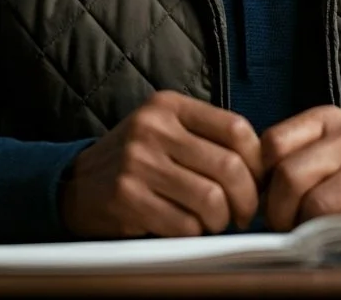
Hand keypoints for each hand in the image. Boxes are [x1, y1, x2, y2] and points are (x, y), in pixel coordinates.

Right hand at [59, 91, 262, 238]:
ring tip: (213, 221)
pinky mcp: (126, 198)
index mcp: (169, 105)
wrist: (76, 182)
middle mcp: (153, 127)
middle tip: (243, 213)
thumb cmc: (137, 159)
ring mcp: (137, 162)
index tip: (257, 181)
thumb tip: (263, 166)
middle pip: (229, 167)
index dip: (257, 162)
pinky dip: (193, 234)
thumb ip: (207, 137)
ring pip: (210, 200)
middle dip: (246, 199)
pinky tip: (185, 228)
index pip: (236, 128)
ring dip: (220, 221)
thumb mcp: (166, 130)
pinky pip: (183, 225)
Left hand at [260, 106, 340, 237]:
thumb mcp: (326, 156)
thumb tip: (250, 190)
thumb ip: (291, 161)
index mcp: (330, 119)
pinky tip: (339, 239)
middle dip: (279, 212)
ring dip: (306, 229)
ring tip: (314, 233)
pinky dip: (334, 240)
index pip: (273, 143)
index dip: (262, 180)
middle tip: (285, 227)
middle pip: (290, 175)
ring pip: (316, 204)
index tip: (266, 200)